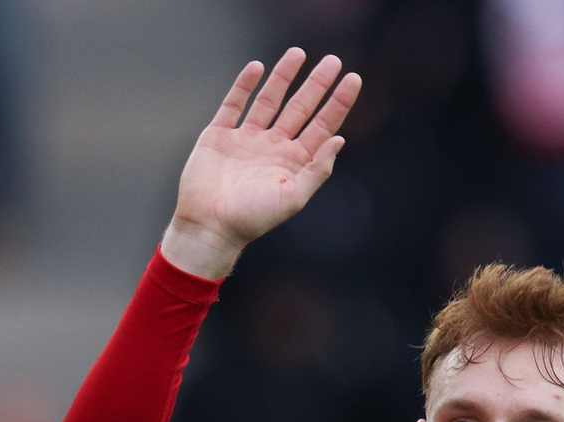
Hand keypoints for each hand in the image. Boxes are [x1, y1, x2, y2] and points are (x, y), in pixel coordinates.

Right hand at [161, 48, 361, 278]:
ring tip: (298, 53)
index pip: (321, 127)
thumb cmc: (252, 219)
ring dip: (284, 77)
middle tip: (334, 61)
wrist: (210, 226)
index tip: (353, 79)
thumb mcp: (292, 198)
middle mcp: (273, 148)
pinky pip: (234, 104)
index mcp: (293, 163)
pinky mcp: (220, 135)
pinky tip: (257, 68)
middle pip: (300, 108)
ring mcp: (246, 140)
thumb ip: (317, 170)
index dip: (338, 103)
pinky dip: (245, 85)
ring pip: (269, 100)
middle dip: (317, 84)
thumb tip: (339, 140)